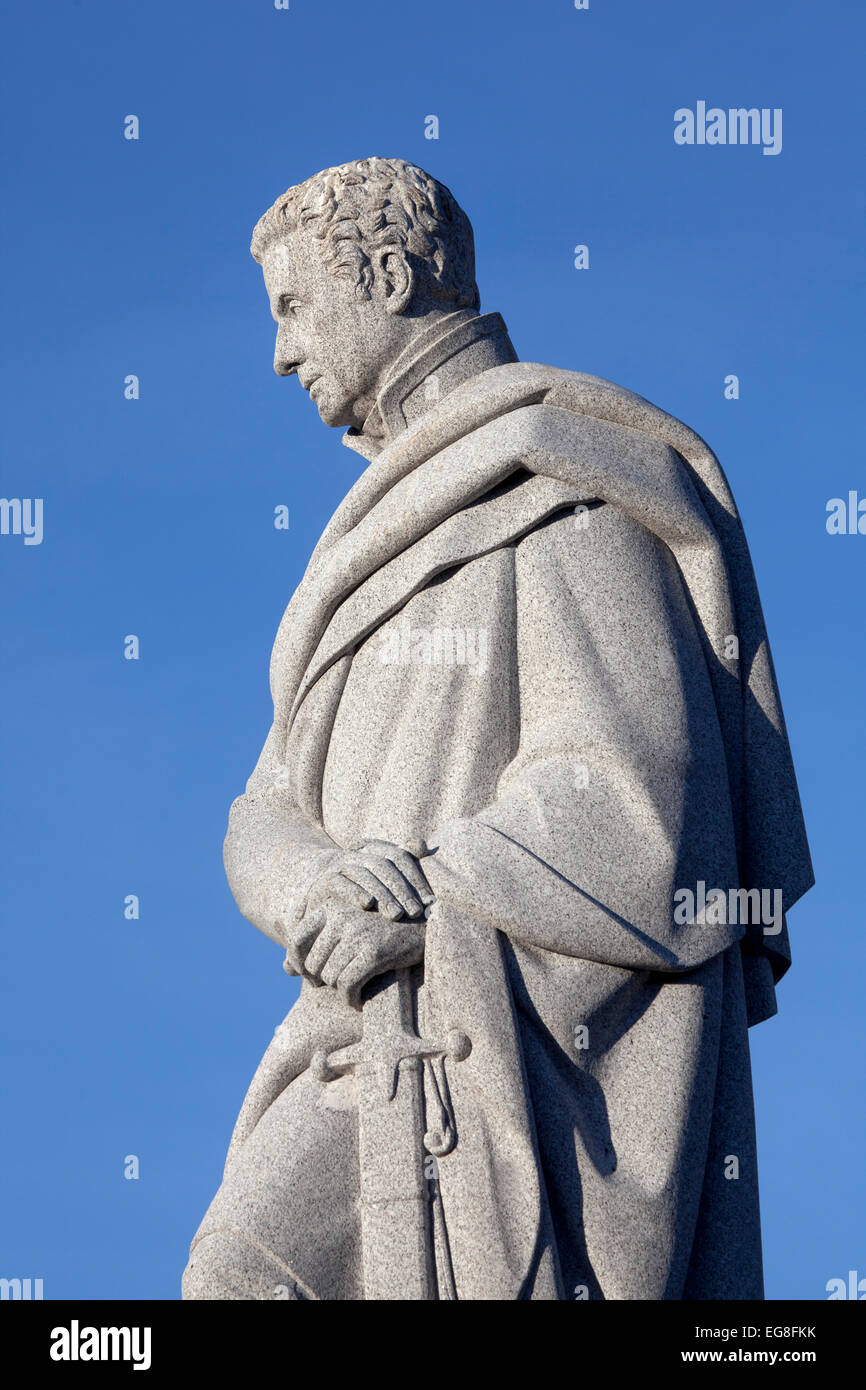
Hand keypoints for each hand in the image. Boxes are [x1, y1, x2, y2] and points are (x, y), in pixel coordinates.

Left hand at [299, 905, 425, 1008]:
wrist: (424, 927)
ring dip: (342, 988)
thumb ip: (314, 946)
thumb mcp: (346, 930)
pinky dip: (352, 998)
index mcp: (330, 906)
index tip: (313, 977)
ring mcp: (358, 933)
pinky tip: (360, 998)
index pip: (295, 941)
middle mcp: (341, 916)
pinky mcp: (373, 952)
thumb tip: (284, 969)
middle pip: (312, 965)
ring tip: (357, 985)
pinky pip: (348, 985)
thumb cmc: (379, 931)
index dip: (299, 965)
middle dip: (325, 980)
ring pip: (330, 977)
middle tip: (343, 982)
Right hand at [307, 838, 432, 921]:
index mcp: (374, 847)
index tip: (429, 900)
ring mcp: (340, 865)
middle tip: (415, 912)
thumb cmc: (362, 889)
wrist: (321, 896)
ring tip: (396, 915)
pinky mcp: (325, 880)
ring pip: (365, 875)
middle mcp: (357, 852)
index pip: (400, 857)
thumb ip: (405, 860)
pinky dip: (355, 892)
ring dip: (383, 895)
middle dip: (402, 890)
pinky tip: (368, 904)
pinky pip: (341, 883)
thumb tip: (422, 845)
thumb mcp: (383, 875)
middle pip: (384, 866)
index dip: (416, 878)